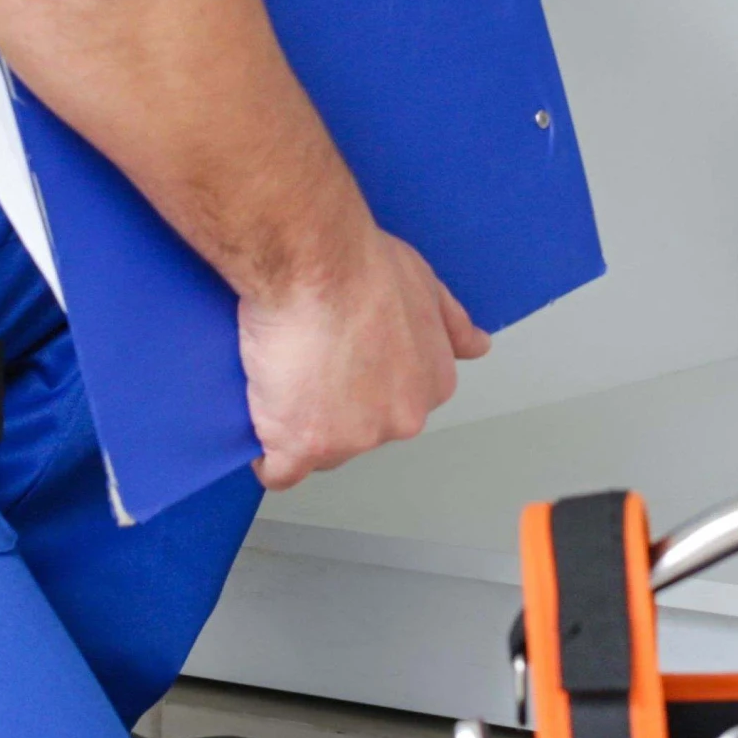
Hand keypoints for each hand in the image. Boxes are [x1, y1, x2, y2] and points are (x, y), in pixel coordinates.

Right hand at [236, 229, 491, 490]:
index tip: (339, 366)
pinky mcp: (303, 447)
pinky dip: (267, 456)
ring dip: (298, 428)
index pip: (393, 408)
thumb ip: (451, 323)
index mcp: (430, 385)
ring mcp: (353, 439)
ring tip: (279, 381)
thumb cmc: (363, 267)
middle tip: (306, 366)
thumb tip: (477, 345)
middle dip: (332, 412)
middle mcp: (401, 420)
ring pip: (320, 452)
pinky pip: (281, 472)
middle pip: (358, 435)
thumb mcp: (427, 285)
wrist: (314, 266)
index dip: (360, 390)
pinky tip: (260, 430)